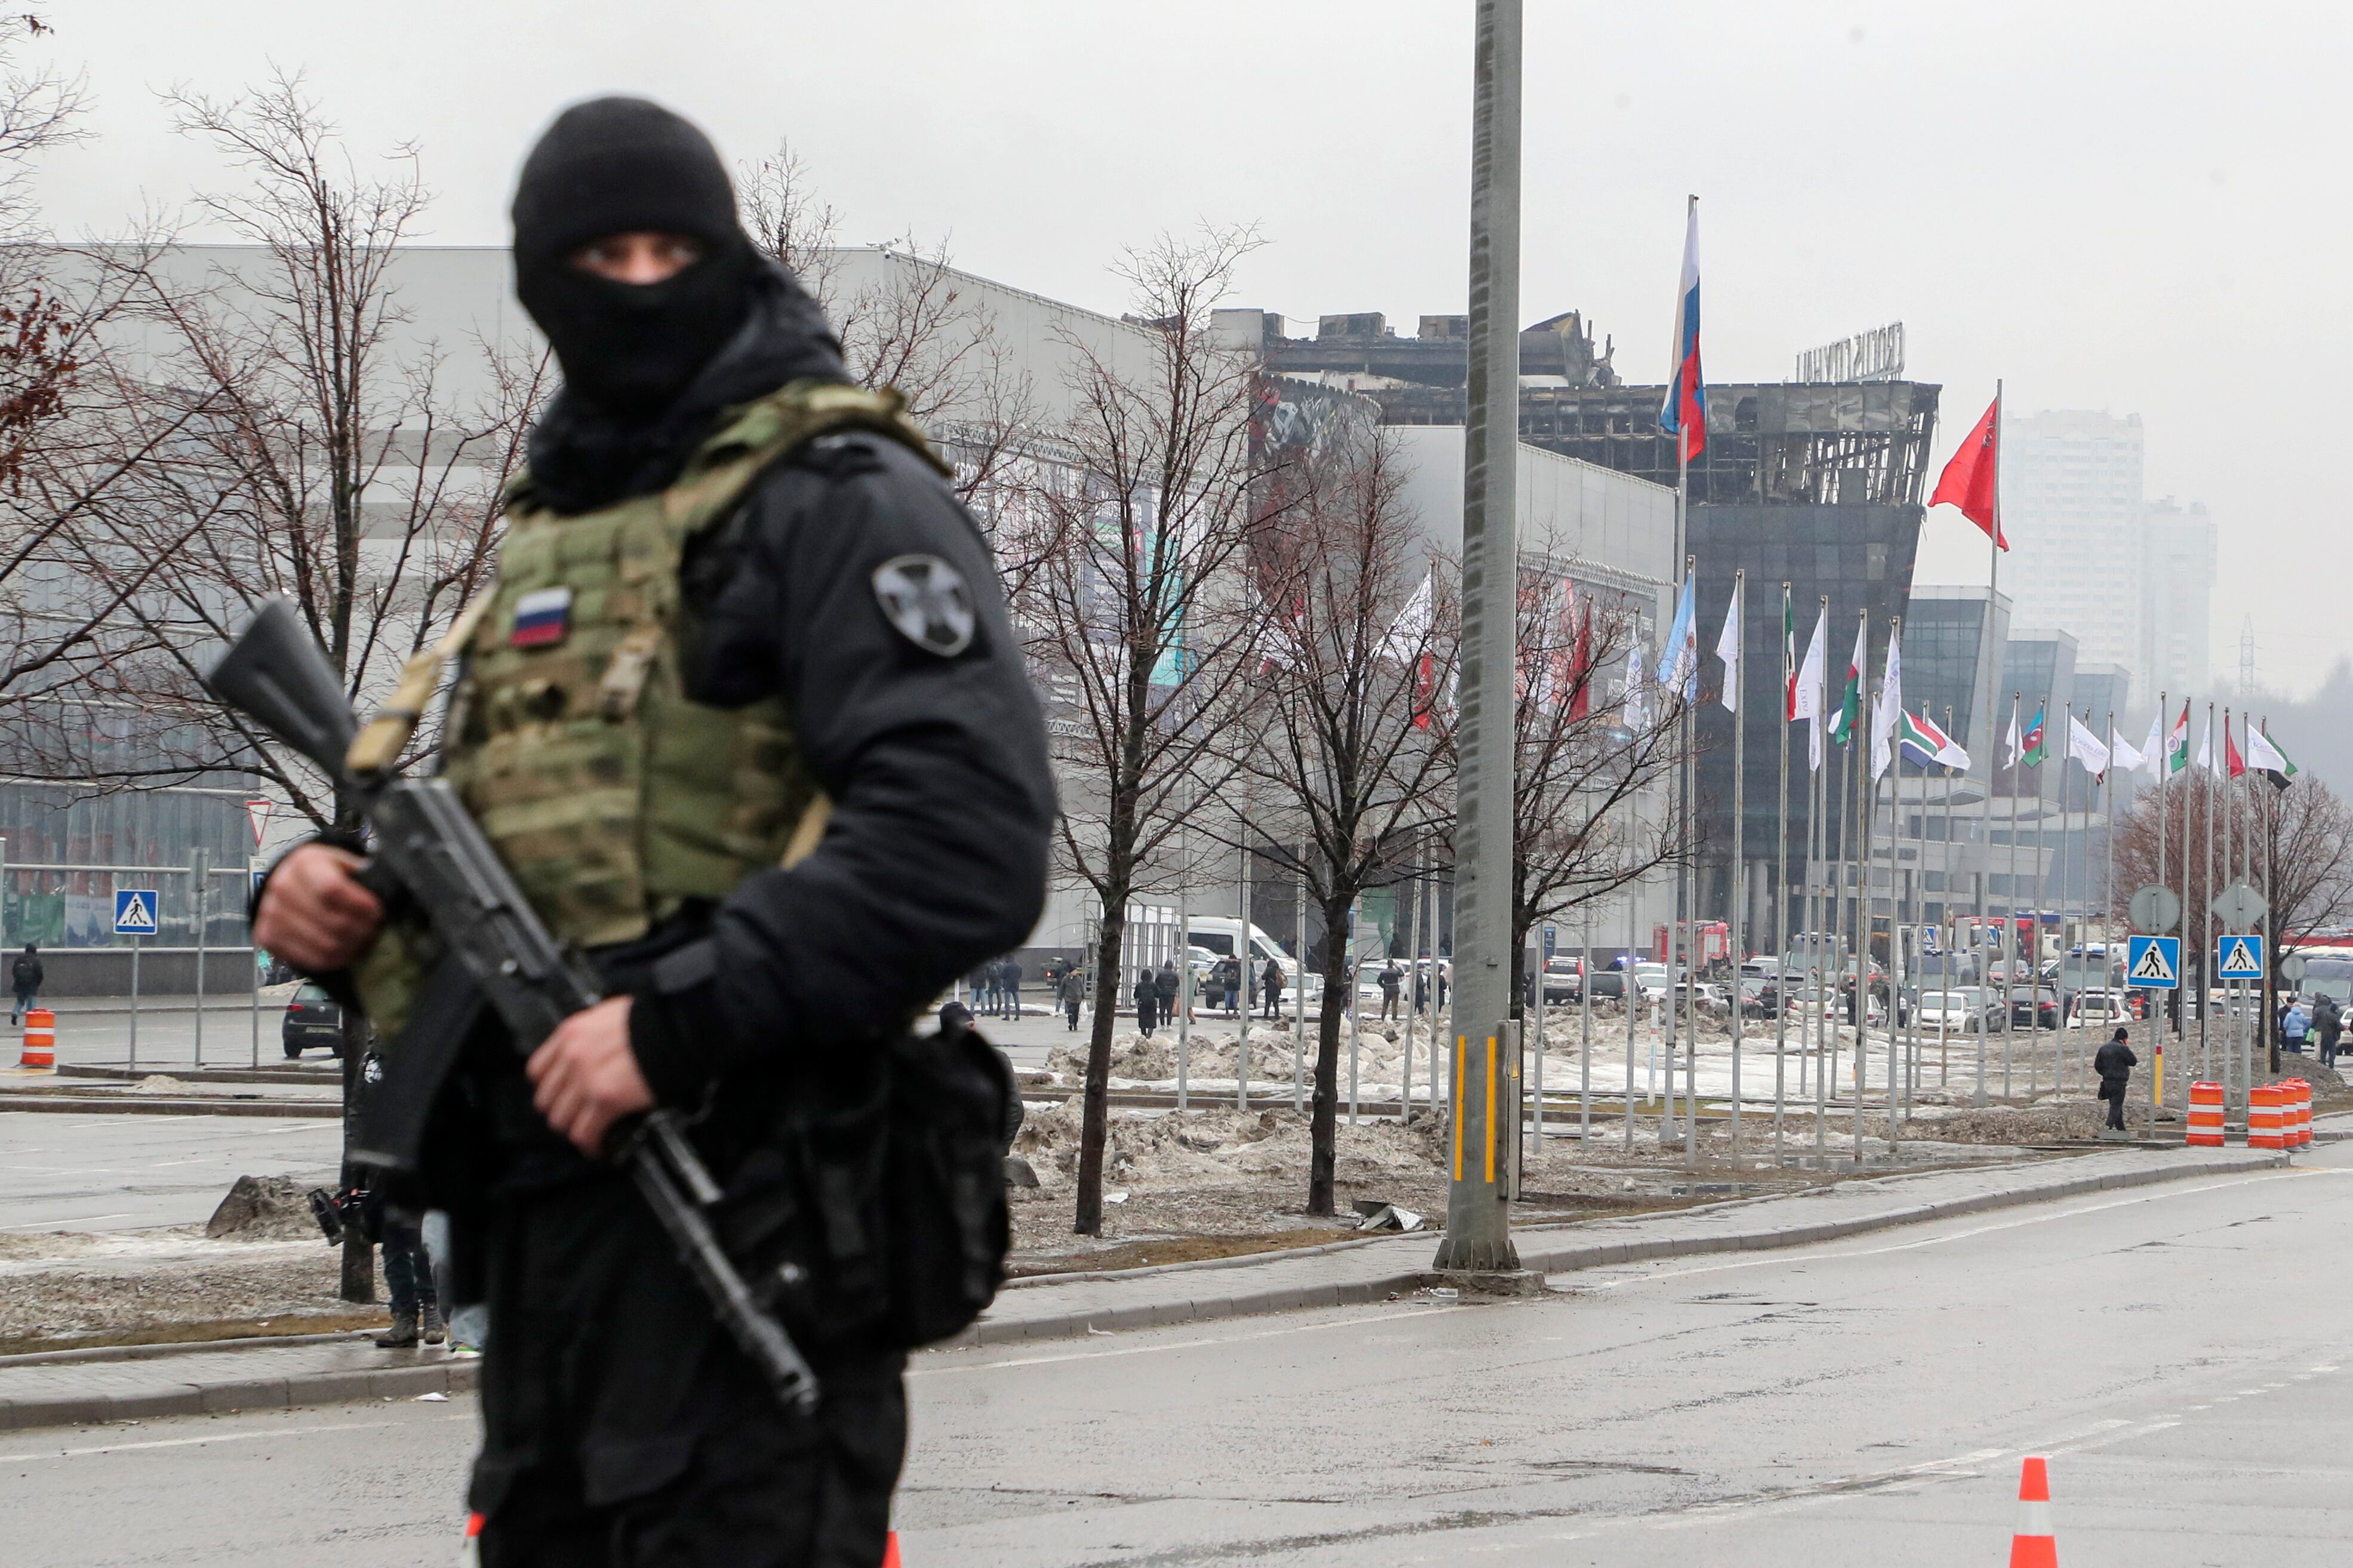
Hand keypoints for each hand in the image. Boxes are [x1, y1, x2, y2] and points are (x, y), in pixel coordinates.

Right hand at [253, 844, 384, 971]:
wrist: (289, 881)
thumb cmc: (324, 872)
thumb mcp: (344, 863)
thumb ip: (363, 876)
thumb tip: (389, 895)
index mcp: (304, 863)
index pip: (332, 890)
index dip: (360, 906)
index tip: (377, 912)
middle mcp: (282, 887)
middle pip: (331, 922)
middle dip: (362, 931)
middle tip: (376, 932)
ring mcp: (271, 914)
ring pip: (323, 945)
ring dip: (352, 949)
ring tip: (365, 943)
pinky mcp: (268, 936)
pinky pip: (309, 959)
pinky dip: (335, 961)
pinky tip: (347, 952)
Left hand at [526, 997, 652, 1154]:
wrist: (677, 1025)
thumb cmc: (655, 1020)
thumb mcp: (611, 1016)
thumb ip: (594, 1036)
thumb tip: (597, 1054)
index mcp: (573, 1033)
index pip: (538, 1070)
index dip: (550, 1088)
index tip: (560, 1095)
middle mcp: (573, 1055)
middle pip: (546, 1099)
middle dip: (562, 1111)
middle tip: (577, 1117)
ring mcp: (586, 1078)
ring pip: (561, 1119)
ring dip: (575, 1129)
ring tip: (589, 1134)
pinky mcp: (606, 1098)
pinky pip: (585, 1132)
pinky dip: (591, 1144)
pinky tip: (599, 1145)